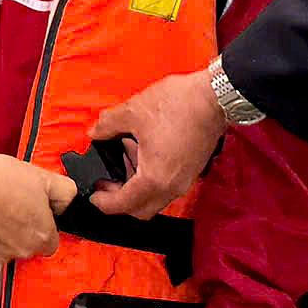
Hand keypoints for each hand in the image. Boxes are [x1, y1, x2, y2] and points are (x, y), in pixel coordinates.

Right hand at [0, 153, 75, 266]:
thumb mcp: (42, 176)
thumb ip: (65, 192)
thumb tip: (70, 201)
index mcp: (42, 234)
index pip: (52, 240)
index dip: (43, 224)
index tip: (33, 214)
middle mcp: (24, 250)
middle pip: (31, 246)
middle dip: (25, 229)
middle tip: (13, 207)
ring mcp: (1, 256)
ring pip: (11, 250)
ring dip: (6, 235)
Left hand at [89, 68, 225, 218]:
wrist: (214, 97)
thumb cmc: (180, 105)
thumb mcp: (133, 112)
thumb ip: (108, 125)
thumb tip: (95, 132)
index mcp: (154, 178)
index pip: (123, 205)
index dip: (103, 202)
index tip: (93, 195)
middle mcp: (172, 186)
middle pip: (141, 210)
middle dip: (120, 201)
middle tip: (106, 183)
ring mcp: (184, 180)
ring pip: (155, 199)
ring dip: (136, 188)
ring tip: (124, 160)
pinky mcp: (191, 171)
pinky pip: (167, 186)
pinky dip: (151, 179)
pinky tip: (143, 153)